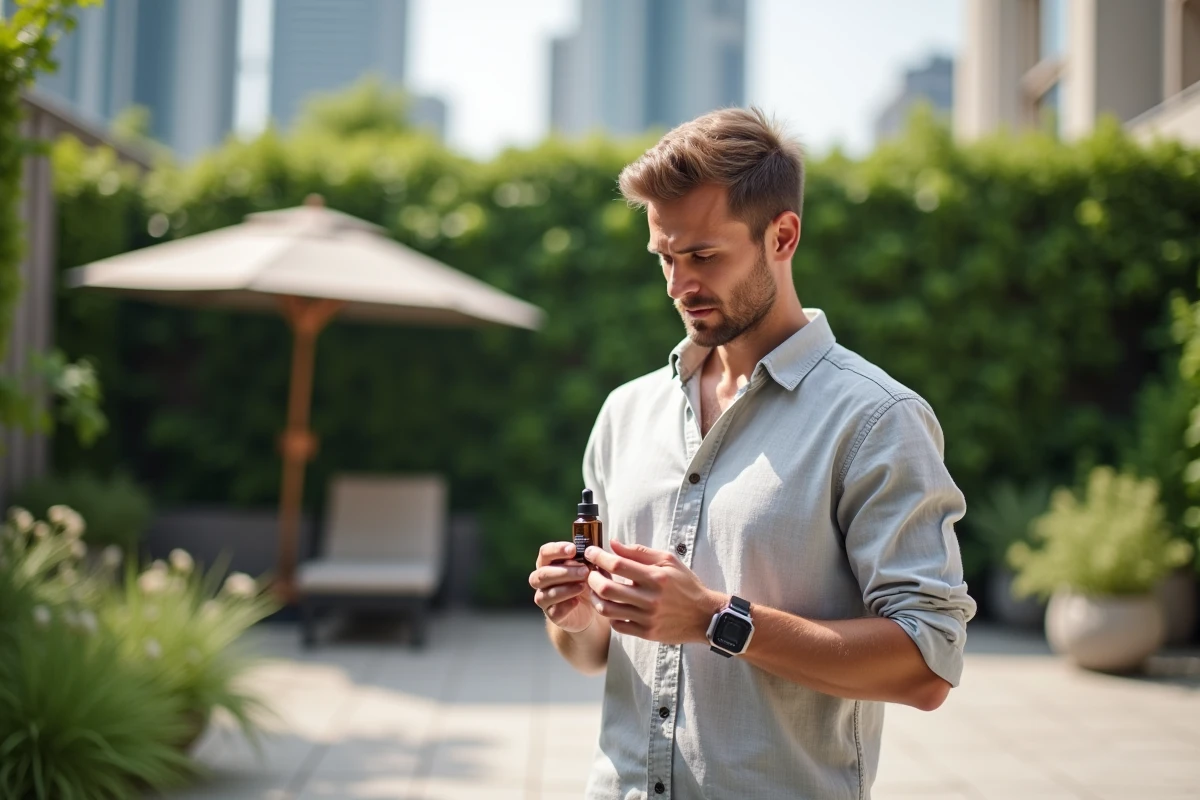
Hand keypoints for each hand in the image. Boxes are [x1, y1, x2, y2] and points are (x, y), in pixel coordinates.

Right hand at [530, 541, 595, 632]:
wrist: (591, 609)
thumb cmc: (587, 582)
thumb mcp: (590, 568)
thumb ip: (588, 560)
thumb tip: (591, 551)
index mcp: (548, 563)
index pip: (545, 552)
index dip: (557, 549)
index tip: (573, 549)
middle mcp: (541, 580)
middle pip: (543, 573)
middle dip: (565, 571)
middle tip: (585, 571)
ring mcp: (544, 598)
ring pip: (547, 593)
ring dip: (566, 588)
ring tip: (583, 586)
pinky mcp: (551, 614)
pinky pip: (554, 610)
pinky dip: (566, 605)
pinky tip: (577, 601)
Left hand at [584, 539, 724, 644]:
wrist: (704, 616)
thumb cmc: (686, 585)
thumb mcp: (669, 561)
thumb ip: (639, 552)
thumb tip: (613, 544)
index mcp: (656, 577)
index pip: (618, 565)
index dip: (599, 557)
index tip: (591, 552)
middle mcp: (650, 599)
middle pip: (607, 589)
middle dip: (592, 578)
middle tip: (591, 572)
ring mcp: (647, 618)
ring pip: (608, 610)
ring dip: (596, 598)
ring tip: (596, 589)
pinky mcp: (647, 633)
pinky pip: (618, 626)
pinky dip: (610, 615)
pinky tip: (612, 606)